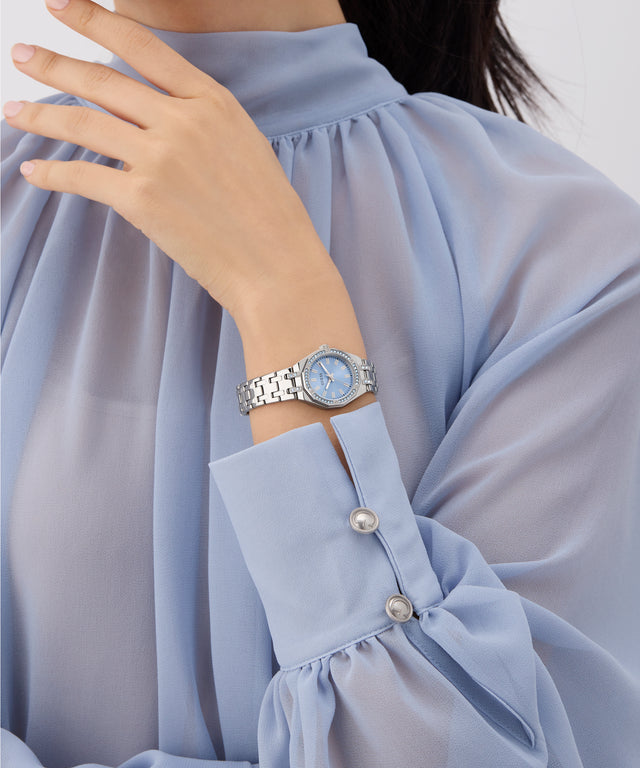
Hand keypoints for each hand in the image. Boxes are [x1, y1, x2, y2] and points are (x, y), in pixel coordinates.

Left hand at [3, 0, 337, 320]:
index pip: (141, 46)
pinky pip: (82, 178)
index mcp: (213, 102)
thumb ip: (200, 125)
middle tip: (21, 55)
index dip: (95, 21)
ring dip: (40, 115)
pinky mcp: (141, 200)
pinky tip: (34, 172)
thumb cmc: (270, 218)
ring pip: (83, 124)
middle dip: (53, 64)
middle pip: (101, 80)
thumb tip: (155, 124)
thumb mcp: (244, 149)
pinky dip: (52, 175)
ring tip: (14, 109)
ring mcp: (160, 158)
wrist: (278, 267)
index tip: (63, 8)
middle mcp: (182, 121)